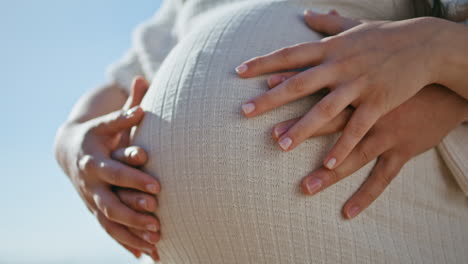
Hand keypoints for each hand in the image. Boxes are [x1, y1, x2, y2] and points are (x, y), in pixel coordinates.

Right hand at [54, 77, 160, 258]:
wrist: (68, 150)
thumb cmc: (95, 134)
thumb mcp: (106, 123)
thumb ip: (124, 113)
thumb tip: (142, 87)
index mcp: (95, 162)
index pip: (116, 173)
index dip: (135, 180)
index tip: (158, 187)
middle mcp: (91, 185)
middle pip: (111, 205)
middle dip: (134, 215)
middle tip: (158, 223)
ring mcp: (92, 200)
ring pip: (110, 223)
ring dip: (132, 235)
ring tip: (157, 244)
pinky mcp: (94, 210)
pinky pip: (109, 230)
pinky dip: (125, 242)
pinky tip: (143, 255)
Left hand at [236, 10, 444, 169]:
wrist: (426, 44)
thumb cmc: (387, 37)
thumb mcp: (355, 26)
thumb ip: (328, 24)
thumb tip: (306, 13)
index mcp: (331, 49)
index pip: (290, 54)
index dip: (263, 62)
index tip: (239, 71)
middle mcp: (340, 66)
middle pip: (299, 83)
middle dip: (270, 98)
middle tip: (244, 111)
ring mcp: (359, 85)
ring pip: (325, 110)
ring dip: (301, 128)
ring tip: (279, 145)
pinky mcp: (379, 103)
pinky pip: (358, 129)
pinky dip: (343, 146)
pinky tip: (328, 164)